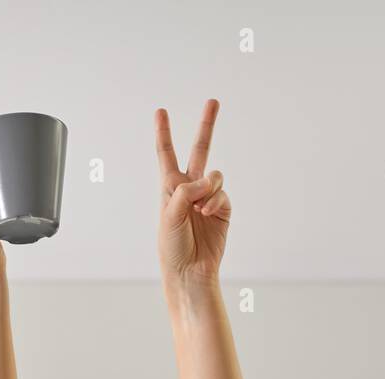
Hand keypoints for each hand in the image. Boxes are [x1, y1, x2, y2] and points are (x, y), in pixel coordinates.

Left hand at [155, 99, 230, 287]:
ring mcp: (208, 197)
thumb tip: (208, 180)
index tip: (161, 111)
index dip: (163, 132)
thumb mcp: (169, 215)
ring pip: (214, 175)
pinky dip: (215, 202)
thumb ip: (185, 191)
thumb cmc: (172, 245)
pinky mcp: (223, 209)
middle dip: (207, 126)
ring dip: (207, 189)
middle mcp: (190, 188)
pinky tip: (207, 214)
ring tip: (198, 209)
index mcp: (169, 187)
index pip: (166, 154)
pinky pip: (222, 194)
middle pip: (200, 150)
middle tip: (214, 101)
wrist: (190, 270)